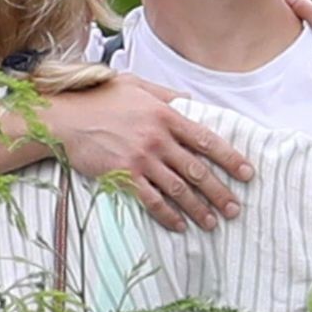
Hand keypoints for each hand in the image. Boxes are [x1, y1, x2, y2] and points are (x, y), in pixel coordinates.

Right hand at [40, 73, 253, 232]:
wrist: (65, 117)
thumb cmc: (99, 98)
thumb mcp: (137, 85)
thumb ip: (166, 94)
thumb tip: (191, 101)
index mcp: (166, 115)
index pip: (206, 139)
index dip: (229, 158)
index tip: (246, 173)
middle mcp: (158, 138)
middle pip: (197, 169)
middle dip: (219, 191)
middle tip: (235, 208)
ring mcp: (141, 158)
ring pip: (178, 188)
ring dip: (198, 208)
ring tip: (212, 222)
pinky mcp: (124, 175)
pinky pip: (151, 200)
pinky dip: (168, 215)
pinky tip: (180, 225)